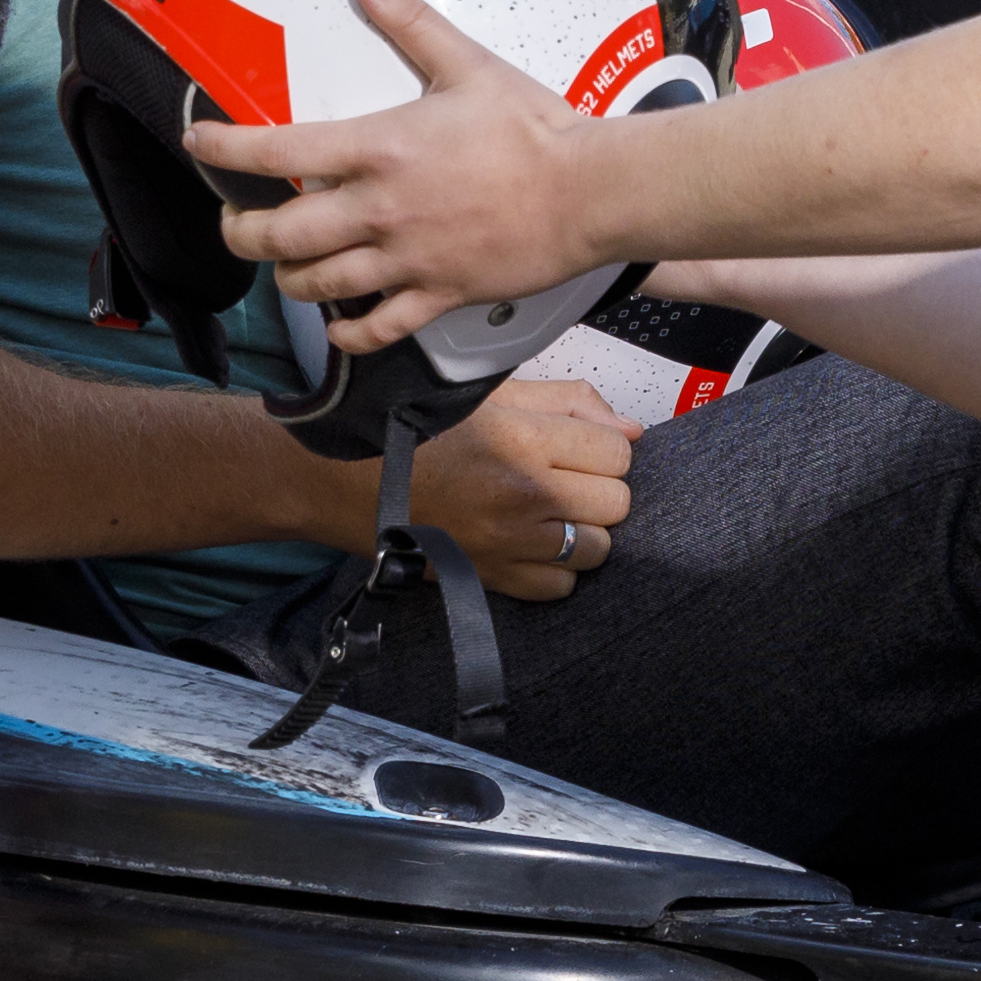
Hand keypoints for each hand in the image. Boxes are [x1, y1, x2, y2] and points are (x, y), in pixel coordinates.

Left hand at [192, 0, 605, 345]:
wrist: (589, 192)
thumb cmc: (534, 129)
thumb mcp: (469, 65)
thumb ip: (411, 24)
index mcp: (379, 148)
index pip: (278, 151)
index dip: (226, 149)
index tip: (200, 143)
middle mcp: (379, 209)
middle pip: (280, 234)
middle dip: (241, 231)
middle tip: (233, 222)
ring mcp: (406, 258)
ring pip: (317, 284)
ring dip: (286, 279)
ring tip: (280, 267)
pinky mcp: (438, 293)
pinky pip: (378, 325)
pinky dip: (349, 330)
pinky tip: (338, 324)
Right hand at [399, 376, 635, 601]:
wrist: (348, 479)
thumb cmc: (419, 426)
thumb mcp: (493, 394)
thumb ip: (568, 402)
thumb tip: (631, 429)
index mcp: (524, 439)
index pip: (617, 453)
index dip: (604, 447)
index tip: (580, 447)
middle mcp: (525, 495)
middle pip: (616, 502)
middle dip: (599, 487)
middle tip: (566, 478)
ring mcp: (510, 543)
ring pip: (597, 549)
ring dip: (584, 530)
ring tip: (551, 512)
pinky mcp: (492, 578)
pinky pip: (560, 587)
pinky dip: (556, 569)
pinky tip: (533, 544)